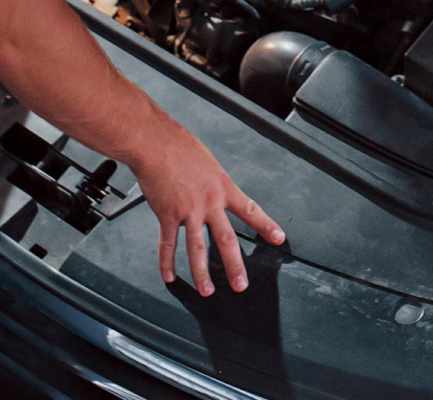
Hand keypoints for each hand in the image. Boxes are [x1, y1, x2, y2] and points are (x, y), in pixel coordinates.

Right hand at [130, 124, 285, 295]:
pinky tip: (169, 275)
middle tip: (240, 284)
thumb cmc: (178, 145)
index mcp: (222, 186)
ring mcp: (188, 210)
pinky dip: (167, 261)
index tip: (278, 238)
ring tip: (206, 290)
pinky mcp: (167, 214)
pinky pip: (168, 243)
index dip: (266, 225)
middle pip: (226, 239)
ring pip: (197, 248)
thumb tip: (214, 189)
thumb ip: (212, 181)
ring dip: (202, 272)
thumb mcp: (207, 160)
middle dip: (235, 265)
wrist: (154, 142)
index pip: (250, 210)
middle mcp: (208, 201)